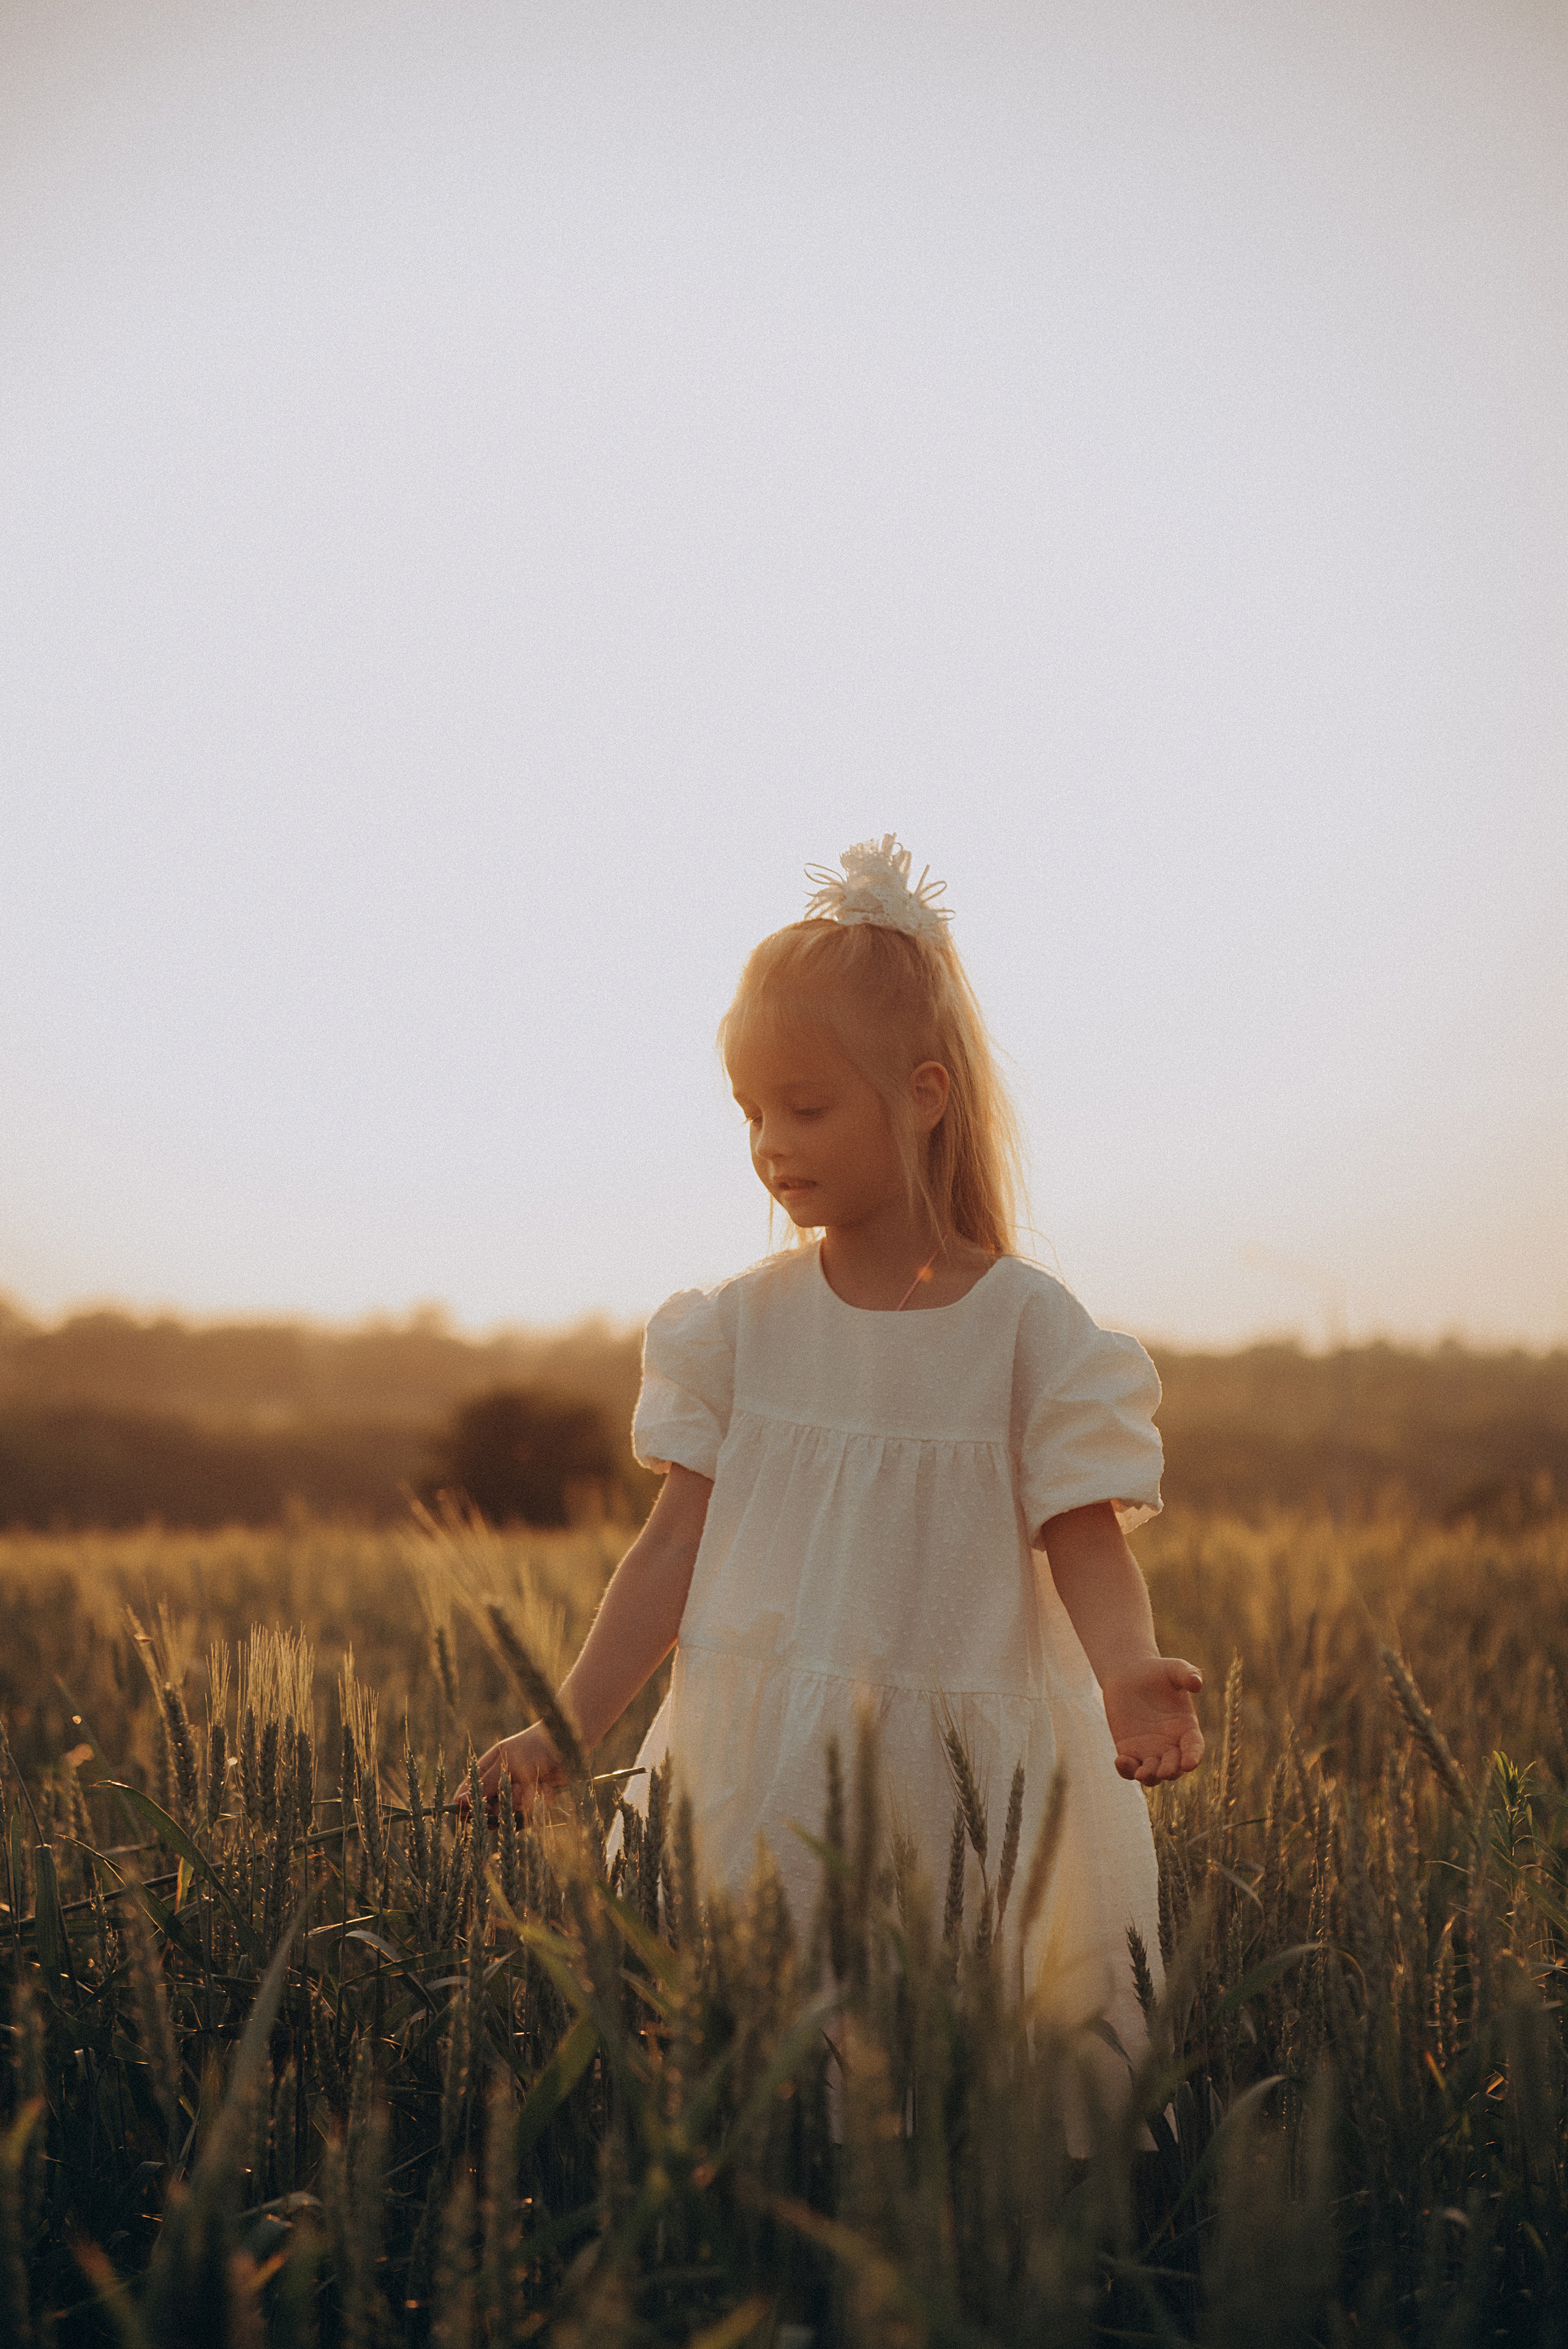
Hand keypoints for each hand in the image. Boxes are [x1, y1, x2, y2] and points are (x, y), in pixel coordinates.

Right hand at [464, 1723, 564, 1817]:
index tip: (475, 1811)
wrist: (567, 1746)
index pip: (467, 1794)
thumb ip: (486, 1784)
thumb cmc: (533, 1747)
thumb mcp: (507, 1763)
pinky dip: (539, 1802)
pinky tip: (547, 1786)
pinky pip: (530, 1816)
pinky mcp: (535, 1804)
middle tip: (512, 1794)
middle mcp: (500, 1785)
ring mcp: (517, 1796)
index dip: (466, 1807)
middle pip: (486, 1812)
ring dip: (521, 1803)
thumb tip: (460, 1801)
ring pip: (509, 1816)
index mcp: (487, 1771)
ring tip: (532, 1786)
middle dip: (499, 1808)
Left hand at [1102, 1658, 1204, 1783]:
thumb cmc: (1158, 1672)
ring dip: (1149, 1777)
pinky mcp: (1129, 1750)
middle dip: (1170, 1771)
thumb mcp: (1175, 1668)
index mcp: (1187, 1729)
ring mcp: (1149, 1751)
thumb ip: (1188, 1673)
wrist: (1130, 1675)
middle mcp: (1171, 1745)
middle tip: (1164, 1770)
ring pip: (1152, 1774)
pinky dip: (1126, 1770)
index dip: (1193, 1757)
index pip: (1194, 1749)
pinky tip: (1121, 1761)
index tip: (1189, 1763)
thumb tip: (1197, 1683)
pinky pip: (1129, 1768)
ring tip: (1141, 1773)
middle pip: (1174, 1767)